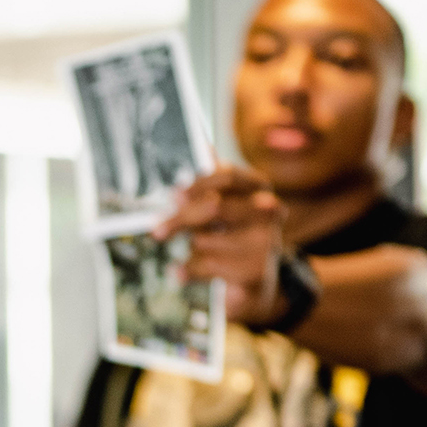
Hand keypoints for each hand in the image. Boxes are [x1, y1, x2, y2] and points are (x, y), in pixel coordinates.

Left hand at [155, 163, 287, 324]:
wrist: (255, 282)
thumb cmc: (234, 236)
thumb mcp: (222, 206)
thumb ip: (209, 182)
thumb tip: (201, 145)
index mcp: (258, 187)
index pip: (227, 176)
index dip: (197, 184)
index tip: (173, 194)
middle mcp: (268, 210)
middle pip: (215, 206)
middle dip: (182, 218)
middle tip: (157, 229)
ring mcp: (266, 242)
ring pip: (208, 241)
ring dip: (191, 247)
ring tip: (192, 250)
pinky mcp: (256, 271)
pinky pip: (209, 267)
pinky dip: (188, 271)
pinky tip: (178, 272)